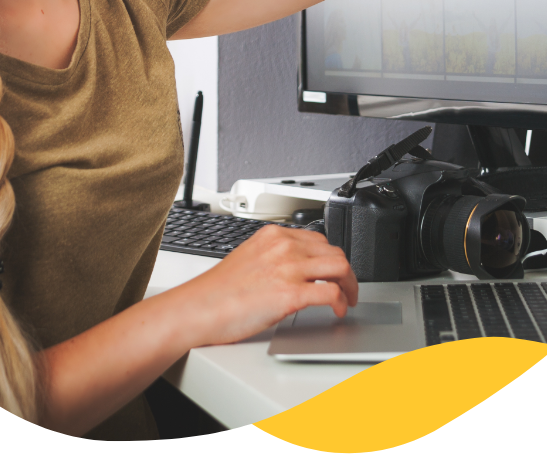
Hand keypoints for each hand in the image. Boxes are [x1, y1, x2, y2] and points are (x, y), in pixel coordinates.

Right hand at [174, 224, 357, 346]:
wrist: (197, 309)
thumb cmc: (216, 292)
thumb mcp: (248, 258)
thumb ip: (273, 258)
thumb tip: (294, 271)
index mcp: (273, 235)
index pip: (318, 239)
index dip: (331, 258)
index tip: (335, 271)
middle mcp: (284, 246)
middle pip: (334, 252)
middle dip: (347, 273)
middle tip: (348, 288)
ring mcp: (288, 268)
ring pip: (339, 268)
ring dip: (350, 286)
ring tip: (347, 299)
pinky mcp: (290, 293)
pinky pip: (331, 293)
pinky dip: (340, 302)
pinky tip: (338, 311)